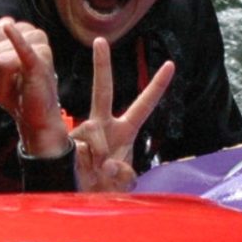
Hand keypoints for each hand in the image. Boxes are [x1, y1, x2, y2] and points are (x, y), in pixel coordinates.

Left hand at [0, 16, 69, 158]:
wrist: (35, 118)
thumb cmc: (18, 92)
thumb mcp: (0, 68)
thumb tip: (5, 23)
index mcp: (26, 34)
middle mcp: (35, 37)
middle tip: (7, 79)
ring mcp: (39, 50)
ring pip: (0, 56)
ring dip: (1, 76)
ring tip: (16, 83)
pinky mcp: (40, 65)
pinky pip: (24, 50)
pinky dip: (16, 41)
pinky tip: (10, 29)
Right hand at [71, 37, 173, 193]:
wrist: (81, 199)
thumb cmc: (106, 188)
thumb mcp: (124, 182)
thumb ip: (124, 174)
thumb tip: (109, 163)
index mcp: (124, 131)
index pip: (144, 105)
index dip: (157, 86)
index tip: (170, 64)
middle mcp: (104, 127)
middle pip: (103, 92)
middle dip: (101, 66)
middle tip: (100, 41)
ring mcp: (86, 133)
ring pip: (92, 133)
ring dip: (98, 160)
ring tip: (96, 176)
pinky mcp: (71, 144)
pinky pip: (82, 151)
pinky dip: (88, 166)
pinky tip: (86, 174)